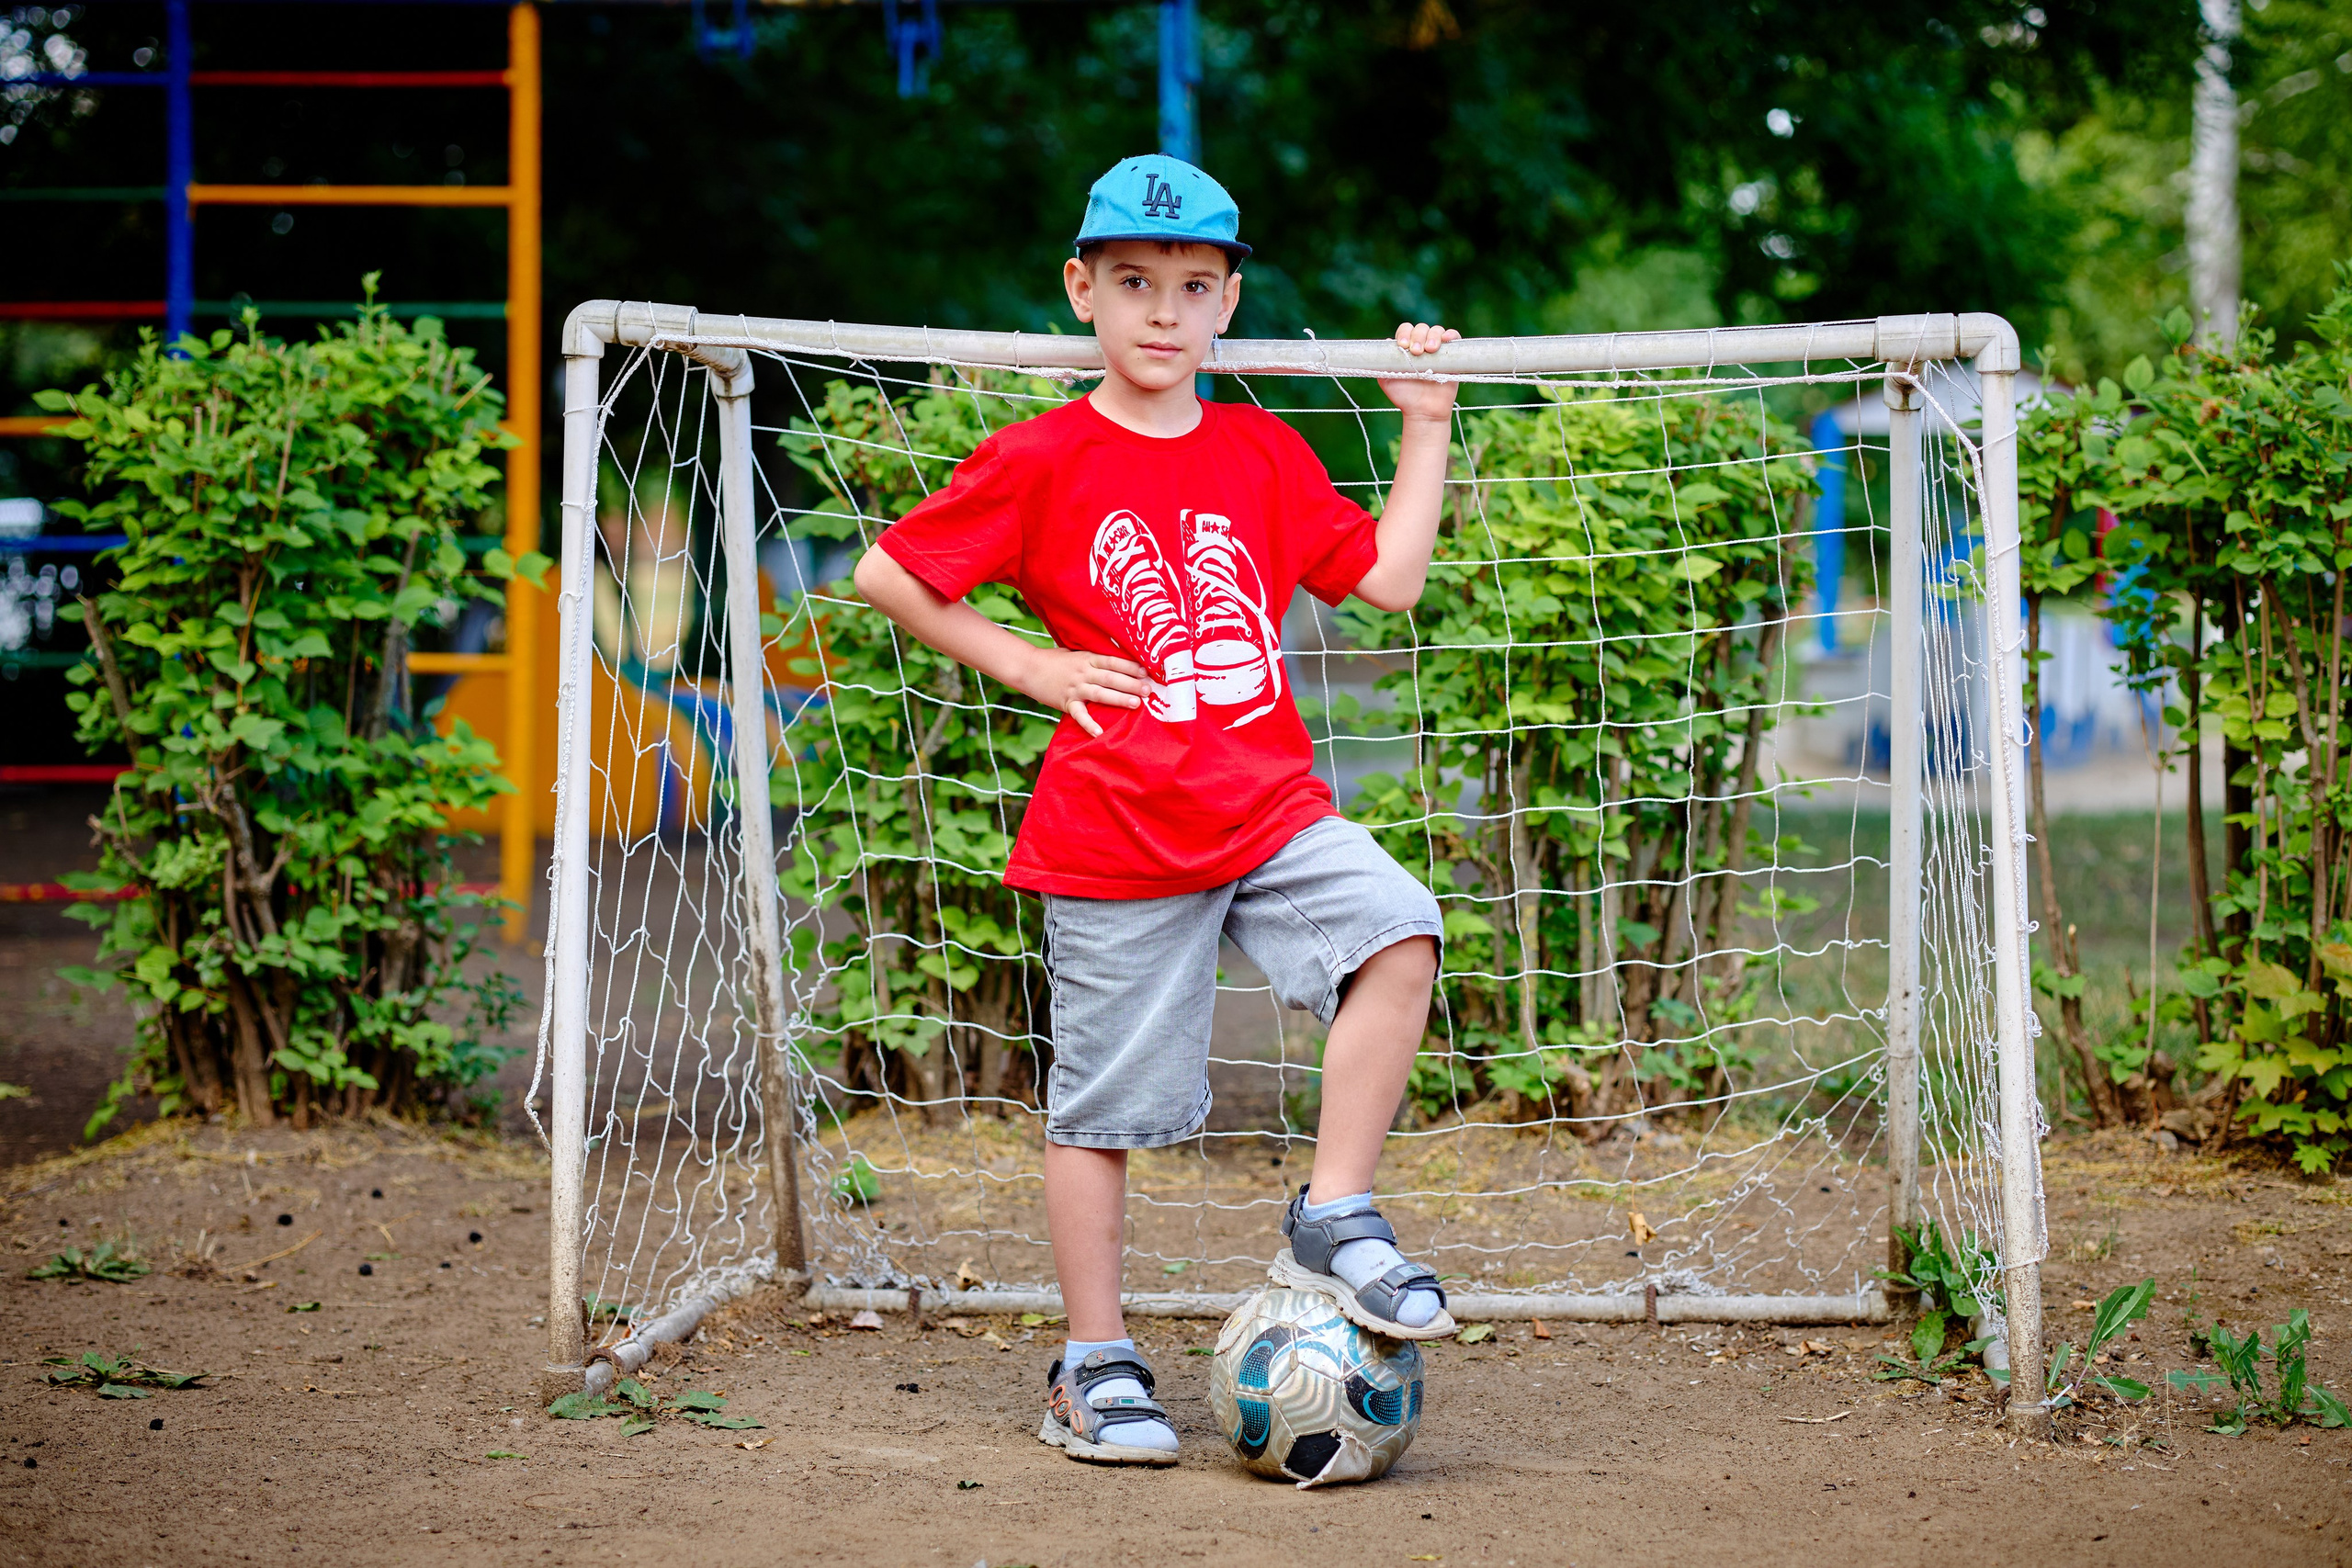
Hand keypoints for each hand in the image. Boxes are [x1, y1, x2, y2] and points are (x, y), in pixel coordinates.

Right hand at [1020, 646, 1149, 737]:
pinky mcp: (1065, 702)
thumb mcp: (1076, 653)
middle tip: (1148, 690)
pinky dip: (1089, 724)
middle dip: (1131, 684)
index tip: (1146, 671)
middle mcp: (1083, 672)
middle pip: (1111, 677)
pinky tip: (1099, 732)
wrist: (1028, 667)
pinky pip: (1079, 714)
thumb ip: (1094, 658)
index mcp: (1088, 658)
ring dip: (1119, 698)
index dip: (1130, 666)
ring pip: (1100, 693)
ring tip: (1136, 704)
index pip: (1113, 661)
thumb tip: (1118, 662)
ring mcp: (1075, 687)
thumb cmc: (1054, 660)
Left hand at [1379, 321, 1461, 421]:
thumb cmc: (1405, 397)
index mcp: (1406, 349)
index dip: (1404, 333)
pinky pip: (1454, 338)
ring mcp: (1438, 351)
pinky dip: (1451, 334)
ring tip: (1430, 350)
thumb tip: (1387, 342)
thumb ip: (1383, 364)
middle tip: (1416, 352)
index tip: (1403, 345)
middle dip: (1418, 336)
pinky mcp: (1452, 357)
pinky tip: (1447, 339)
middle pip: (1421, 328)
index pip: (1406, 330)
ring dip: (1433, 336)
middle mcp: (1422, 346)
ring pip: (1436, 331)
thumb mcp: (1387, 381)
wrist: (1423, 412)